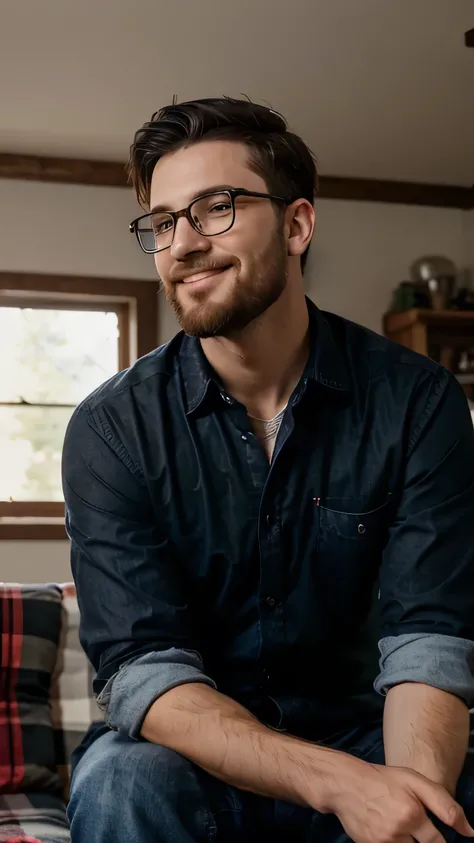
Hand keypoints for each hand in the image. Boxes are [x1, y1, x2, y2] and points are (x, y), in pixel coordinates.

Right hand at [322, 757, 473, 842]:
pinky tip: (387, 829)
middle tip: (412, 827)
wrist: (346, 784)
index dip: (439, 840)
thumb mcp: (414, 781)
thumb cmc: (383, 780)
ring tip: (398, 824)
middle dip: (421, 840)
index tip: (432, 834)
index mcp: (412, 814)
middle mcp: (397, 832)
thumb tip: (469, 831)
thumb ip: (444, 805)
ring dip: (407, 842)